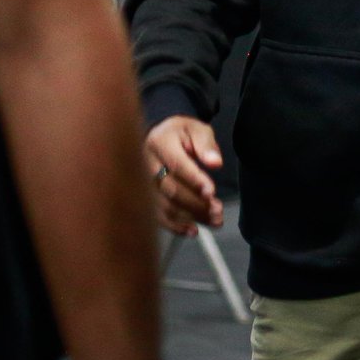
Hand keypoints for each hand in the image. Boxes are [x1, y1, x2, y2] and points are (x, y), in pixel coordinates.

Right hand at [145, 116, 223, 236]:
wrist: (160, 137)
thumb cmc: (181, 133)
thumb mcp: (197, 129)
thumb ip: (206, 145)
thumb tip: (216, 163)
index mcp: (159, 142)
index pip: (177, 164)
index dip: (194, 180)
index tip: (211, 192)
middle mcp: (145, 164)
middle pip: (171, 189)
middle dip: (196, 203)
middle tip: (218, 211)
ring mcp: (141, 183)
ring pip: (165, 206)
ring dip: (190, 216)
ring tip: (214, 220)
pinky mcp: (143, 198)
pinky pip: (157, 216)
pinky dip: (175, 226)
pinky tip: (193, 230)